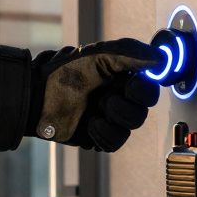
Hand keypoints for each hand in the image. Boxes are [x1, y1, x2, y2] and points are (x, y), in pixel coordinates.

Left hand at [33, 38, 162, 151]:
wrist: (36, 97)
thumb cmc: (62, 73)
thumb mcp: (97, 55)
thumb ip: (129, 53)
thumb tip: (159, 58)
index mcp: (120, 78)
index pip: (149, 90)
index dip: (143, 91)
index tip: (129, 85)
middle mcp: (116, 98)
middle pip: (142, 111)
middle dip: (125, 107)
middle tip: (105, 99)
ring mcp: (107, 118)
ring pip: (131, 128)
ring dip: (115, 119)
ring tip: (95, 111)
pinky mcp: (96, 136)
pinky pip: (115, 143)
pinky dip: (104, 134)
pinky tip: (90, 124)